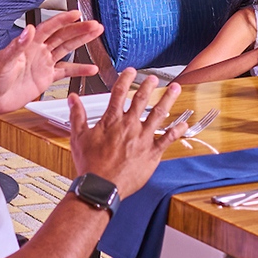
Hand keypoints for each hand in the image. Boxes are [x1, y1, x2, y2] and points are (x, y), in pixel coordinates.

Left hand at [0, 11, 100, 122]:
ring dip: (81, 42)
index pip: (49, 28)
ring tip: (96, 35)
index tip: (76, 14)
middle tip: (95, 25)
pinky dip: (79, 70)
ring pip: (66, 50)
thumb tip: (29, 31)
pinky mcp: (45, 78)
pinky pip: (65, 71)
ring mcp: (42, 64)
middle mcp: (37, 51)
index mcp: (27, 45)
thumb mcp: (2, 61)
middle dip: (79, 30)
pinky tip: (90, 68)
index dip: (63, 20)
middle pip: (62, 36)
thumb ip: (16, 46)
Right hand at [68, 70, 179, 197]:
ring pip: (158, 114)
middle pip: (141, 99)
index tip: (131, 72)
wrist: (102, 186)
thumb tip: (73, 99)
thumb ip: (77, 115)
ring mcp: (142, 138)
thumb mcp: (78, 137)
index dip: (125, 79)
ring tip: (175, 89)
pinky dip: (177, 130)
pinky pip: (167, 139)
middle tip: (154, 78)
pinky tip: (184, 124)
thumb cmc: (90, 165)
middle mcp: (130, 126)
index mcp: (112, 120)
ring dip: (168, 99)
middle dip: (149, 85)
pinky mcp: (152, 153)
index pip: (119, 92)